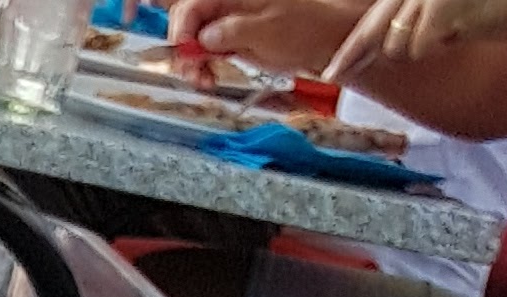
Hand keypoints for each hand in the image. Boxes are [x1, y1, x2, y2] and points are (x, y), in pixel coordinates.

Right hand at [167, 0, 360, 64]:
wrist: (324, 44)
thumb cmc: (305, 31)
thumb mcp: (266, 31)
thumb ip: (231, 31)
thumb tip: (203, 37)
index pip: (193, 4)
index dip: (182, 28)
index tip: (184, 53)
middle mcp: (229, 4)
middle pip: (187, 19)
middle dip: (184, 47)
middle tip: (192, 72)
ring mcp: (229, 21)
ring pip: (192, 37)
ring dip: (190, 62)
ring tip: (203, 80)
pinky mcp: (231, 39)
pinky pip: (204, 50)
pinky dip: (201, 66)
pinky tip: (208, 78)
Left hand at [326, 0, 506, 65]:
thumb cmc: (496, 6)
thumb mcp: (448, 10)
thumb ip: (415, 20)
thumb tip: (384, 47)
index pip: (376, 16)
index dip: (353, 45)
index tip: (332, 68)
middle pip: (375, 27)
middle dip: (355, 54)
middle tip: (333, 72)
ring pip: (398, 43)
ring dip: (420, 47)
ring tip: (453, 30)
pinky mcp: (437, 8)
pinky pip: (420, 48)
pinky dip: (439, 47)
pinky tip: (462, 31)